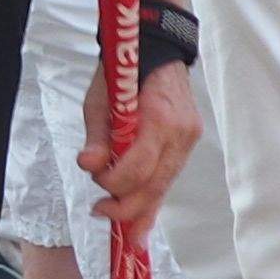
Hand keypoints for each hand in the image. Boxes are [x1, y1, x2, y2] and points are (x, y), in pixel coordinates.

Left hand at [74, 64, 200, 232]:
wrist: (157, 49)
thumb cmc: (123, 73)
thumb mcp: (100, 100)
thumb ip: (97, 136)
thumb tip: (89, 165)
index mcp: (160, 119)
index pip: (140, 168)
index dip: (116, 184)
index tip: (96, 187)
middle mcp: (182, 132)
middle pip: (156, 184)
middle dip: (129, 207)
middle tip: (102, 214)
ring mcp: (190, 138)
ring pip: (166, 184)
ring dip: (143, 207)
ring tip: (125, 229)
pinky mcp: (190, 141)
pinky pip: (170, 174)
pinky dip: (155, 195)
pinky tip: (143, 219)